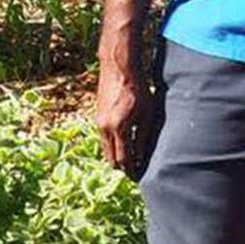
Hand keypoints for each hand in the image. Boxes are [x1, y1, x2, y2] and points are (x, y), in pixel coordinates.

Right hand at [96, 50, 150, 179]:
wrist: (119, 67)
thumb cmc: (138, 88)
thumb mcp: (147, 114)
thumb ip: (144, 137)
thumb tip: (142, 157)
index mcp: (119, 128)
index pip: (123, 159)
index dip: (132, 170)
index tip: (139, 176)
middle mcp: (105, 127)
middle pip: (110, 158)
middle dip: (122, 167)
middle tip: (134, 171)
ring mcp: (98, 122)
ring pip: (105, 149)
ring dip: (116, 156)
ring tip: (130, 159)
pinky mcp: (97, 116)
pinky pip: (103, 138)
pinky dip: (112, 144)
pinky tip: (123, 142)